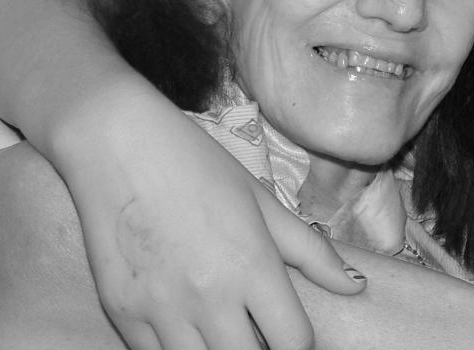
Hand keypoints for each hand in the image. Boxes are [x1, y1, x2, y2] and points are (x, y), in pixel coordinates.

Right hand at [67, 114, 365, 349]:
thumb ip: (311, 251)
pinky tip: (185, 329)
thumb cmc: (198, 165)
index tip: (292, 335)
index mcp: (253, 265)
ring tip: (223, 331)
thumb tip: (355, 287)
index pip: (292, 342)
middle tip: (258, 333)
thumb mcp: (262, 201)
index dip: (301, 346)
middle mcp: (210, 296)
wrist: (118, 144)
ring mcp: (161, 310)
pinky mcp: (120, 314)